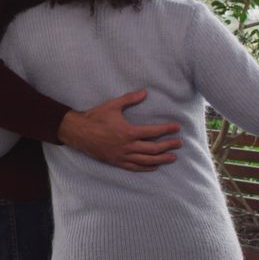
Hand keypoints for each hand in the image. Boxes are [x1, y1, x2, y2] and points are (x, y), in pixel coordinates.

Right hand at [57, 90, 181, 171]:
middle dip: (168, 146)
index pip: (153, 132)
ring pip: (146, 160)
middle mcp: (128, 146)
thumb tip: (145, 92)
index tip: (177, 128)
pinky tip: (154, 167)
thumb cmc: (95, 117)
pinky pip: (134, 167)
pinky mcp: (116, 162)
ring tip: (173, 157)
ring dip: (161, 159)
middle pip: (153, 148)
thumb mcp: (113, 105)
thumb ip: (130, 99)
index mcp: (129, 132)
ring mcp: (122, 156)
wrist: (78, 132)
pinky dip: (146, 167)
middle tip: (179, 143)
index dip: (167, 130)